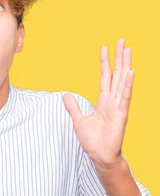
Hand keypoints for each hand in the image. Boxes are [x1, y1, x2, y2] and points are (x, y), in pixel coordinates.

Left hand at [62, 38, 134, 167]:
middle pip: (116, 74)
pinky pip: (125, 97)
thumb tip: (65, 95)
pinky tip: (131, 72)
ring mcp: (119, 106)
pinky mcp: (122, 114)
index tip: (105, 47)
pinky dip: (128, 85)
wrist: (100, 155)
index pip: (105, 77)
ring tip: (128, 50)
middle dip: (119, 57)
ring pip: (122, 81)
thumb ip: (73, 107)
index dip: (105, 62)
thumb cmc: (93, 140)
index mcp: (103, 100)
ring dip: (125, 65)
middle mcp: (113, 100)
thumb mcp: (79, 120)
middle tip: (122, 40)